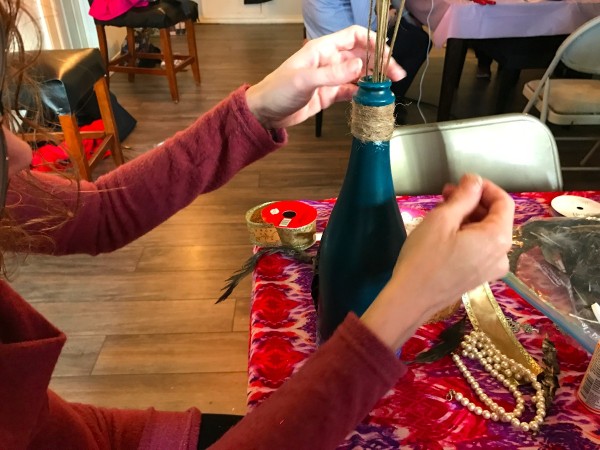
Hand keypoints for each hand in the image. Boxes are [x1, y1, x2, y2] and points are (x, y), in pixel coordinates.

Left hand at [245, 25, 405, 129]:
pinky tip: (371, 99)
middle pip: (362, 54)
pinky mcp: (329, 94)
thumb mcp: (305, 80)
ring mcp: (330, 78)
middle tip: (396, 75)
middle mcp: (329, 60)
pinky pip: (351, 90)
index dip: (374, 42)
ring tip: (388, 88)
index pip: (355, 36)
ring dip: (374, 78)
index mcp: (323, 49)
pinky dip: (362, 93)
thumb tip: (361, 66)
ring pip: (359, 73)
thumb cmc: (278, 91)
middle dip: (381, 62)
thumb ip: (333, 73)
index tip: (388, 56)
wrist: (264, 113)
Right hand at [361, 174, 514, 350]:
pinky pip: (480, 248)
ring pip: (486, 233)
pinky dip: (467, 234)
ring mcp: (492, 269)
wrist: (411, 299)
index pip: (503, 202)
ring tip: (441, 211)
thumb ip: (464, 197)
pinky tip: (445, 232)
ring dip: (467, 217)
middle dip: (473, 202)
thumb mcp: (442, 219)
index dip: (485, 187)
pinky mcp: (479, 277)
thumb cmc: (424, 257)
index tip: (462, 181)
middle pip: (496, 218)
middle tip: (445, 194)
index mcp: (498, 238)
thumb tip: (475, 181)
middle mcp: (502, 254)